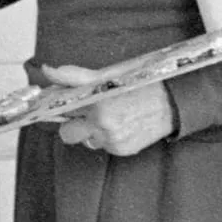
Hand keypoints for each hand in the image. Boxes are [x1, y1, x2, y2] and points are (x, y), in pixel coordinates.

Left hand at [42, 65, 174, 156]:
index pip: (62, 110)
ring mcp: (112, 140)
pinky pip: (103, 146)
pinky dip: (107, 137)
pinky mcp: (122, 151)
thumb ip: (75, 76)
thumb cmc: (140, 82)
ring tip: (110, 115)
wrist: (173, 101)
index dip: (60, 108)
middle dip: (73, 124)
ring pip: (86, 140)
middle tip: (87, 112)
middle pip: (66, 134)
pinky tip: (122, 124)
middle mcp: (102, 124)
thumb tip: (48, 70)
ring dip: (91, 131)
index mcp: (96, 102)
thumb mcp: (108, 74)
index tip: (60, 105)